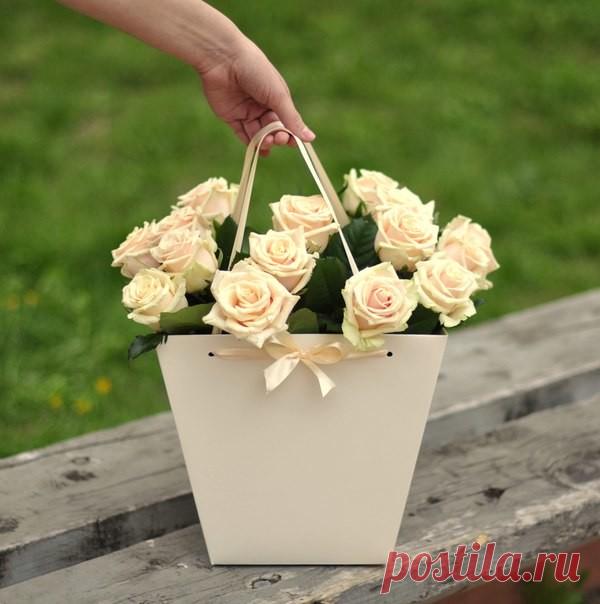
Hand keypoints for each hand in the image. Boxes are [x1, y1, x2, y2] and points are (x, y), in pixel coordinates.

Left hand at [198, 39, 314, 155]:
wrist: (223, 58)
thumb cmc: (256, 70)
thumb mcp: (278, 96)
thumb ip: (292, 119)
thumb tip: (310, 139)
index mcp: (276, 97)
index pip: (287, 121)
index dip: (291, 133)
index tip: (293, 142)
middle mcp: (262, 106)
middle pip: (273, 129)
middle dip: (277, 137)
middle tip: (278, 138)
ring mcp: (246, 111)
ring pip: (259, 134)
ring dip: (265, 142)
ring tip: (267, 142)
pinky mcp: (231, 116)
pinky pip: (243, 134)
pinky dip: (251, 144)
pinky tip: (260, 151)